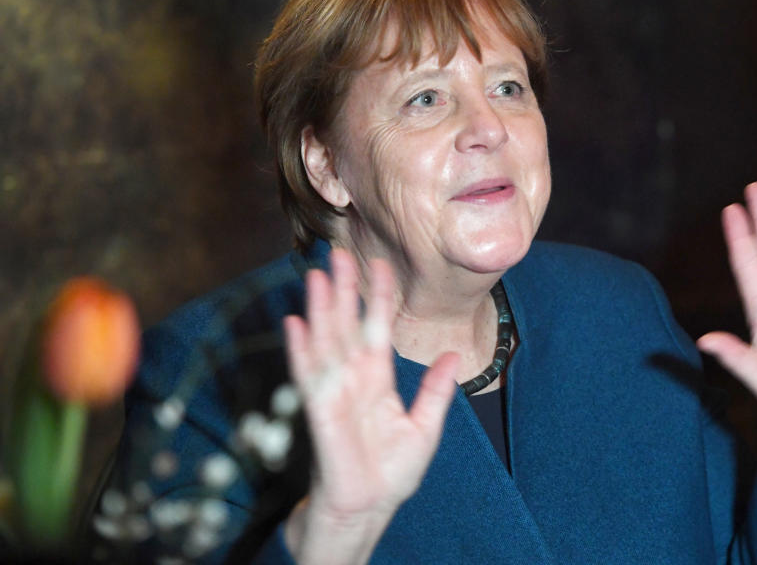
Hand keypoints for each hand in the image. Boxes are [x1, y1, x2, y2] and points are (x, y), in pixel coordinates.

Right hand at [282, 249, 459, 561]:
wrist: (367, 512)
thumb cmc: (390, 475)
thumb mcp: (424, 429)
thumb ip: (436, 392)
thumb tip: (452, 358)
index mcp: (378, 380)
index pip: (377, 328)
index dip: (378, 297)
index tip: (380, 264)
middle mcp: (353, 380)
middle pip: (346, 326)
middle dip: (342, 290)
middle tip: (338, 253)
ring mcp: (335, 394)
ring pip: (326, 342)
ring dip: (319, 310)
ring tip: (315, 275)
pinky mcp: (321, 415)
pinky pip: (310, 377)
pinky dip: (301, 350)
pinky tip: (295, 323)